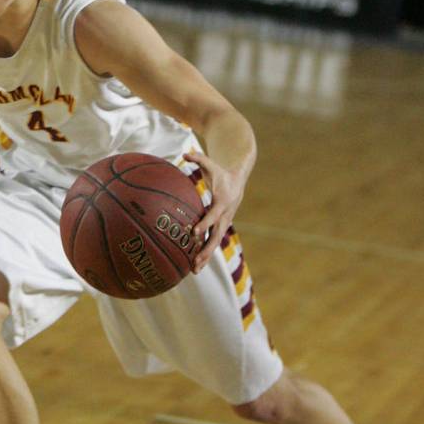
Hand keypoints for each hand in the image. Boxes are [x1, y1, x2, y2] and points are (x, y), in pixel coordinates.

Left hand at [186, 149, 246, 272]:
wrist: (238, 180)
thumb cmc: (220, 172)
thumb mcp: (211, 164)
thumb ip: (198, 159)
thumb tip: (185, 152)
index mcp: (222, 202)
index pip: (213, 216)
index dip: (205, 224)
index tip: (194, 233)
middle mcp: (225, 216)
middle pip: (216, 236)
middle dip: (206, 249)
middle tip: (194, 260)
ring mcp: (224, 223)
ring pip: (215, 243)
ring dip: (205, 257)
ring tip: (194, 271)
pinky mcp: (221, 227)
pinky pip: (213, 242)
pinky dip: (205, 253)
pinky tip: (195, 266)